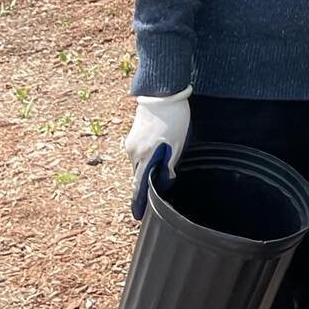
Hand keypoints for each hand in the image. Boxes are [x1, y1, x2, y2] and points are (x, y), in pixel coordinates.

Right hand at [124, 87, 191, 209]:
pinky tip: (154, 160)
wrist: (162, 94)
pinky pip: (137, 155)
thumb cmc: (174, 118)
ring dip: (145, 173)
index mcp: (145, 155)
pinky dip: (144, 161)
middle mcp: (133, 152)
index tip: (138, 215)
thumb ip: (169, 163)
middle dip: (142, 189)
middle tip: (149, 201)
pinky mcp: (132, 137)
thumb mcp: (177, 143)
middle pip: (137, 177)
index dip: (139, 201)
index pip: (139, 185)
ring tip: (155, 179)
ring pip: (137, 166)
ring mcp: (131, 144)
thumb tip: (164, 180)